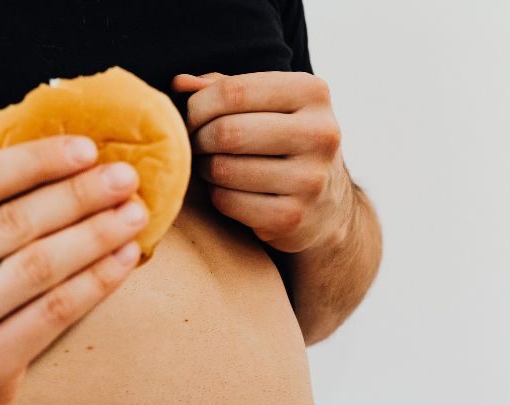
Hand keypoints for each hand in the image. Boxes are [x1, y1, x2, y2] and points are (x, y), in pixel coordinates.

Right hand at [0, 136, 145, 404]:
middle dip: (78, 194)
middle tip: (123, 177)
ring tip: (131, 215)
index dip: (34, 160)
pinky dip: (95, 282)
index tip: (84, 149)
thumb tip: (46, 169)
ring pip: (39, 267)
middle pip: (13, 222)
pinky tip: (121, 261)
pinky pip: (53, 313)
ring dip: (95, 235)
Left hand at [172, 72, 352, 252]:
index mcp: (312, 92)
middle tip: (197, 145)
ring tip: (212, 165)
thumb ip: (224, 87)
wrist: (327, 205)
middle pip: (226, 131)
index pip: (233, 91)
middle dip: (199, 139)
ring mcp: (310, 179)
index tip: (191, 119)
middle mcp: (320, 133)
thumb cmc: (282, 143)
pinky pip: (227, 202)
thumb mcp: (266, 105)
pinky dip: (216, 196)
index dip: (197, 106)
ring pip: (223, 169)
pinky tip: (228, 190)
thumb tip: (181, 83)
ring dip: (205, 169)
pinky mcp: (293, 217)